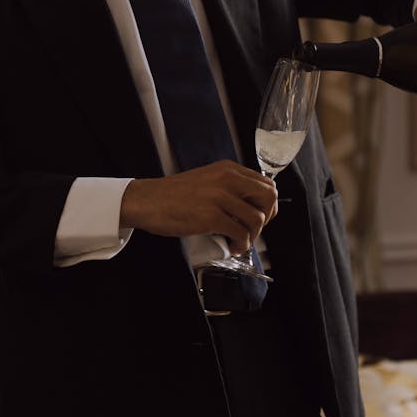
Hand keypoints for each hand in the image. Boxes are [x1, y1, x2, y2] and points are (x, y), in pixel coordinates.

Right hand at [120, 160, 277, 254]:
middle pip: (269, 197)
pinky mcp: (210, 215)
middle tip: (253, 230)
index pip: (267, 184)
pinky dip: (241, 245)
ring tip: (239, 243)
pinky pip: (240, 233)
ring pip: (257, 218)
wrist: (147, 201)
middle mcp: (227, 178)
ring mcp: (219, 196)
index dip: (268, 205)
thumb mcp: (207, 180)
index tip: (259, 217)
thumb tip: (251, 208)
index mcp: (228, 169)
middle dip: (267, 219)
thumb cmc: (174, 195)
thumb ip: (229, 187)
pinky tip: (233, 247)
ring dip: (252, 236)